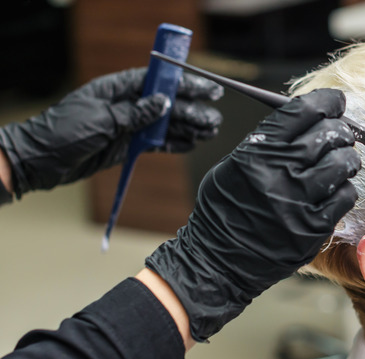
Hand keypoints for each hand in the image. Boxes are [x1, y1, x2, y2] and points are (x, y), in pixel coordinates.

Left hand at [0, 68, 222, 199]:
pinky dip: (175, 143)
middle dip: (192, 109)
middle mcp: (125, 105)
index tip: (206, 87)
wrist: (41, 161)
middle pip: (166, 104)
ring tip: (209, 131)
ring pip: (165, 124)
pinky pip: (157, 142)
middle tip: (214, 118)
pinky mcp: (128, 145)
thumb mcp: (100, 119)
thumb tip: (163, 103)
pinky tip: (192, 144)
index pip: (155, 81)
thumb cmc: (62, 132)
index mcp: (116, 89)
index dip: (182, 83)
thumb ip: (134, 112)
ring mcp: (128, 126)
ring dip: (188, 127)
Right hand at [145, 89, 359, 341]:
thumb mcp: (234, 166)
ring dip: (347, 158)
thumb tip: (304, 120)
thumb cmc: (224, 211)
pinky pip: (345, 196)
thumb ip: (268, 143)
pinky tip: (335, 189)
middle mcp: (279, 175)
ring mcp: (298, 203)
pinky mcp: (313, 228)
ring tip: (341, 161)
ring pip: (342, 164)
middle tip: (340, 134)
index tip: (335, 101)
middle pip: (327, 135)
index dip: (325, 101)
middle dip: (340, 129)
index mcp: (256, 154)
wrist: (218, 262)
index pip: (301, 113)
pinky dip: (345, 188)